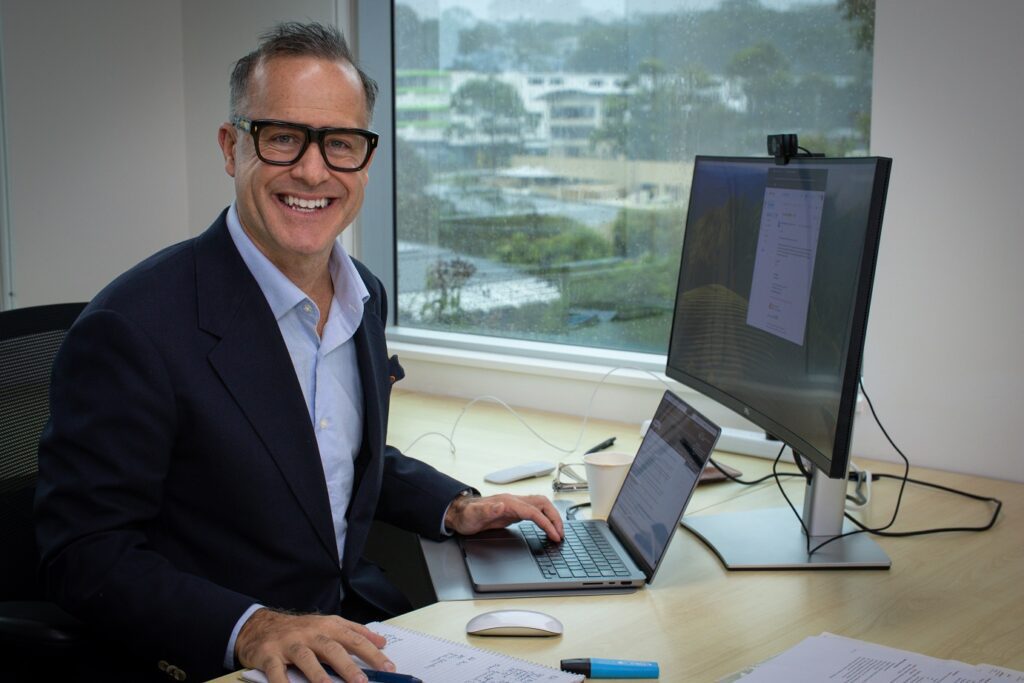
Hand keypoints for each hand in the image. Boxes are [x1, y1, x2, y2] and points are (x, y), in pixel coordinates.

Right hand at [236, 608, 393, 682]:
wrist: (260, 625)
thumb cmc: (300, 629)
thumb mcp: (328, 625)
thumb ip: (355, 632)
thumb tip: (381, 642)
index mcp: (328, 626)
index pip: (354, 639)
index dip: (372, 653)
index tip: (388, 668)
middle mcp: (310, 633)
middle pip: (332, 648)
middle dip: (348, 666)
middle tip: (362, 682)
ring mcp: (289, 644)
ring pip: (306, 658)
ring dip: (318, 674)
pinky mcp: (269, 655)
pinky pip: (276, 671)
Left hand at [445, 493, 562, 541]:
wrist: (460, 513)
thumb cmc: (466, 515)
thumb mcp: (474, 515)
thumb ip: (488, 510)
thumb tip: (501, 505)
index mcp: (508, 502)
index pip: (534, 511)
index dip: (546, 523)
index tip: (554, 535)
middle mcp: (514, 501)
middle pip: (543, 504)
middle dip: (555, 518)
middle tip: (561, 534)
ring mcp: (515, 505)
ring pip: (541, 506)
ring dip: (552, 517)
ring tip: (558, 531)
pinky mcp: (514, 511)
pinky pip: (535, 512)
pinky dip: (545, 519)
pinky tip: (547, 527)